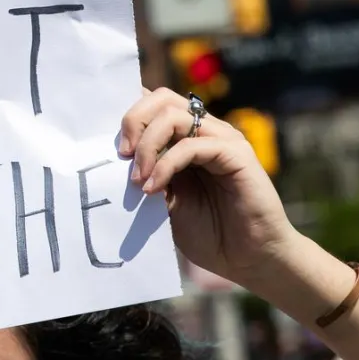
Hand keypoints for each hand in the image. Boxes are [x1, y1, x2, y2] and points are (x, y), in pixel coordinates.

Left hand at [119, 88, 294, 285]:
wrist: (250, 260)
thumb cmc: (211, 234)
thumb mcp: (166, 203)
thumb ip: (149, 176)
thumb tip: (118, 159)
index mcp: (187, 139)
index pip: (155, 105)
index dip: (130, 116)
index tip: (108, 146)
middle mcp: (206, 131)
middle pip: (162, 98)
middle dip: (134, 121)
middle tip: (121, 156)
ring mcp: (222, 139)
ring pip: (175, 115)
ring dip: (147, 146)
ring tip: (137, 180)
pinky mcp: (236, 154)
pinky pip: (193, 145)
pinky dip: (166, 164)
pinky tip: (153, 189)